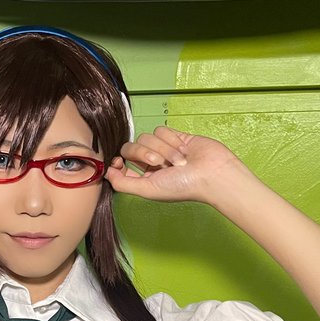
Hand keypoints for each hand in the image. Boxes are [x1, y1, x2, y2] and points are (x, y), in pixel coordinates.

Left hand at [104, 126, 245, 204]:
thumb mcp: (148, 190)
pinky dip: (171, 140)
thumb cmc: (185, 186)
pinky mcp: (176, 136)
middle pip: (132, 147)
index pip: (121, 165)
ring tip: (179, 162)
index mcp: (145, 178)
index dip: (117, 161)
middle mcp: (152, 164)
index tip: (118, 162)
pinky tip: (184, 150)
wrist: (213, 173)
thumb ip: (123, 184)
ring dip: (163, 149)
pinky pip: (161, 130)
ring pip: (148, 137)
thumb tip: (106, 173)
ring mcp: (164, 149)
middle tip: (159, 163)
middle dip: (144, 153)